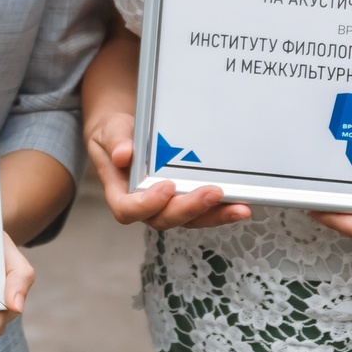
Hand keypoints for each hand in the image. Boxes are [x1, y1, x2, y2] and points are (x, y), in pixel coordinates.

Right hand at [85, 111, 250, 230]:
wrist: (125, 136)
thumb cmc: (115, 136)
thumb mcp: (110, 131)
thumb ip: (115, 141)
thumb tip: (123, 154)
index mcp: (121, 194)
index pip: (129, 210)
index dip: (147, 204)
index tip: (165, 187)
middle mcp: (145, 206)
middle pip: (165, 218)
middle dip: (191, 208)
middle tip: (213, 192)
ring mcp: (167, 206)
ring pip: (190, 219)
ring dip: (215, 215)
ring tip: (240, 208)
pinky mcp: (184, 200)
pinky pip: (203, 211)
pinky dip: (221, 209)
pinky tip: (241, 202)